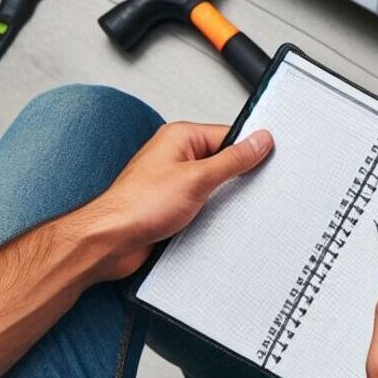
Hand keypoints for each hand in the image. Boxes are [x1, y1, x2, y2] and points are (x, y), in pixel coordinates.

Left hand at [81, 123, 272, 280]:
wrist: (108, 242)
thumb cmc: (137, 205)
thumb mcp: (197, 178)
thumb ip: (233, 159)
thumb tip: (259, 141)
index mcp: (180, 137)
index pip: (228, 135)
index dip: (249, 149)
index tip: (268, 159)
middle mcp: (176, 156)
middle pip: (223, 160)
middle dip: (235, 176)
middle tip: (248, 188)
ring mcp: (174, 181)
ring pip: (214, 185)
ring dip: (221, 198)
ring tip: (221, 207)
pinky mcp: (172, 204)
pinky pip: (203, 203)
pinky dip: (211, 213)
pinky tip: (213, 221)